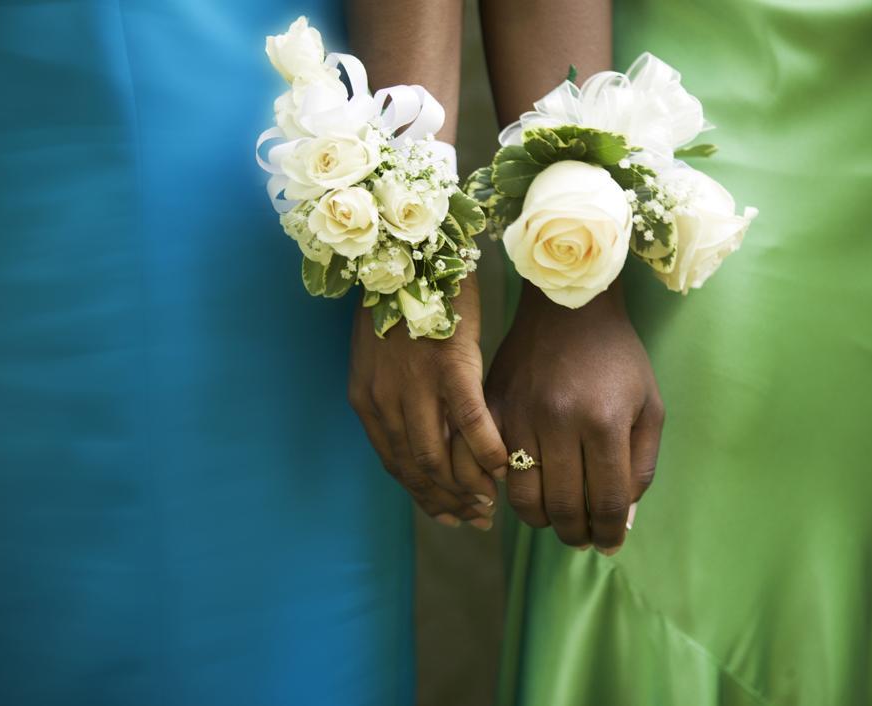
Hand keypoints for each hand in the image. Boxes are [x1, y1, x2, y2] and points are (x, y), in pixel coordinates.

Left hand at [348, 274, 505, 528]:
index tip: (445, 514)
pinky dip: (488, 452)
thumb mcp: (380, 353)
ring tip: (491, 504)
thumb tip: (419, 431)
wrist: (409, 250)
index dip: (422, 495)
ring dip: (467, 487)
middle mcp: (385, 400)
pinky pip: (470, 424)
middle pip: (416, 468)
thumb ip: (393, 395)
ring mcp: (415, 386)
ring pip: (439, 456)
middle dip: (445, 501)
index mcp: (367, 399)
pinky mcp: (449, 367)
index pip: (395, 463)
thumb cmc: (398, 298)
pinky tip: (505, 467)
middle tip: (474, 519)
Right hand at [484, 280, 663, 551]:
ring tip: (555, 519)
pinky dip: (510, 492)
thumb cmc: (617, 357)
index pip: (605, 502)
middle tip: (583, 539)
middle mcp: (558, 423)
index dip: (608, 533)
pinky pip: (492, 468)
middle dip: (577, 535)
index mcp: (603, 422)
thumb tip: (619, 521)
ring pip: (523, 497)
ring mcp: (519, 416)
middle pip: (563, 507)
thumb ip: (640, 467)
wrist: (567, 307)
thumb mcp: (649, 407)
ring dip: (542, 521)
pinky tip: (528, 491)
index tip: (609, 545)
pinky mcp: (493, 409)